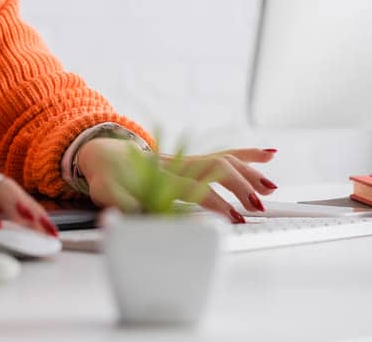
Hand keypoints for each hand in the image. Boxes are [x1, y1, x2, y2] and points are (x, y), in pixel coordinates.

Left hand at [74, 138, 278, 222]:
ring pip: (225, 159)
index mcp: (159, 175)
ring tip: (271, 189)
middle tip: (257, 207)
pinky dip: (248, 153)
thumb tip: (138, 214)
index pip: (195, 188)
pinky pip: (224, 153)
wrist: (100, 152)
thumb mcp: (105, 193)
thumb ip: (122, 203)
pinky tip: (269, 154)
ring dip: (250, 172)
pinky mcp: (193, 159)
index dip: (216, 203)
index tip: (234, 218)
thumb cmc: (104, 176)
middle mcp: (178, 164)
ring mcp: (187, 159)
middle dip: (240, 187)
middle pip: (216, 168)